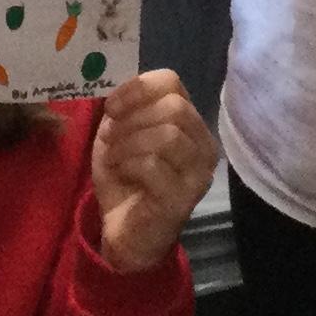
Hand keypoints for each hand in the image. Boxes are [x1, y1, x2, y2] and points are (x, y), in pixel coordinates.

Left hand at [89, 69, 217, 274]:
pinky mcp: (182, 198)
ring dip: (128, 142)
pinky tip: (121, 172)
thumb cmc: (126, 180)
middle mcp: (204, 146)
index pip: (172, 83)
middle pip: (175, 108)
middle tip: (110, 136)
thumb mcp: (120, 135)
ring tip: (114, 155)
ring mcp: (197, 174)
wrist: (124, 233)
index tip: (111, 107)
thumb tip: (120, 89)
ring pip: (168, 135)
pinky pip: (155, 164)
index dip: (137, 88)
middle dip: (132, 118)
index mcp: (190, 123)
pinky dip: (128, 163)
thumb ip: (126, 109)